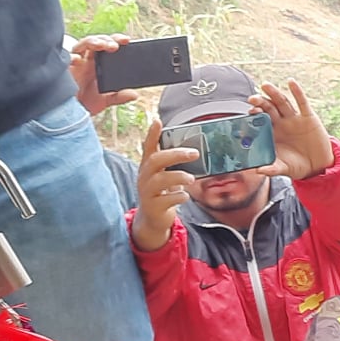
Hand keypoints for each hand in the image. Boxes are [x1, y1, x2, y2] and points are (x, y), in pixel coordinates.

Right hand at [69, 34, 135, 116]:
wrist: (67, 114)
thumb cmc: (84, 103)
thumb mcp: (104, 101)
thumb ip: (119, 97)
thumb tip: (134, 95)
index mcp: (97, 64)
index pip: (107, 46)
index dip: (116, 40)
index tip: (127, 40)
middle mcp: (86, 61)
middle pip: (96, 42)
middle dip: (106, 40)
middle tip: (116, 45)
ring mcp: (74, 64)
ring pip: (82, 45)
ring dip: (92, 42)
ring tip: (102, 45)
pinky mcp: (63, 71)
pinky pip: (65, 60)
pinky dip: (71, 57)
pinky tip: (77, 58)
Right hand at [133, 120, 201, 251]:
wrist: (153, 220)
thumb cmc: (162, 193)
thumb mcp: (165, 176)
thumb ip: (173, 164)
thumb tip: (194, 149)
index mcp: (148, 167)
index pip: (148, 147)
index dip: (152, 134)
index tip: (158, 121)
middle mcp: (144, 177)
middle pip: (155, 160)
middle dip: (175, 154)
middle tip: (195, 153)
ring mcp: (147, 192)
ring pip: (160, 180)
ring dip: (179, 176)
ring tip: (191, 179)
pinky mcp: (153, 207)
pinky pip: (166, 200)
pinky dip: (178, 196)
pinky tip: (185, 196)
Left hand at [248, 80, 332, 181]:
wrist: (317, 166)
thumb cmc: (297, 166)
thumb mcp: (283, 168)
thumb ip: (271, 169)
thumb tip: (258, 171)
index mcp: (272, 132)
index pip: (260, 119)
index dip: (254, 113)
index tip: (248, 111)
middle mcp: (282, 123)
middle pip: (269, 107)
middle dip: (261, 101)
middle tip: (252, 98)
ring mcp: (294, 119)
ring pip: (282, 102)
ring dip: (274, 93)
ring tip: (265, 85)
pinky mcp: (308, 117)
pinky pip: (302, 102)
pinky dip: (297, 92)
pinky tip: (291, 82)